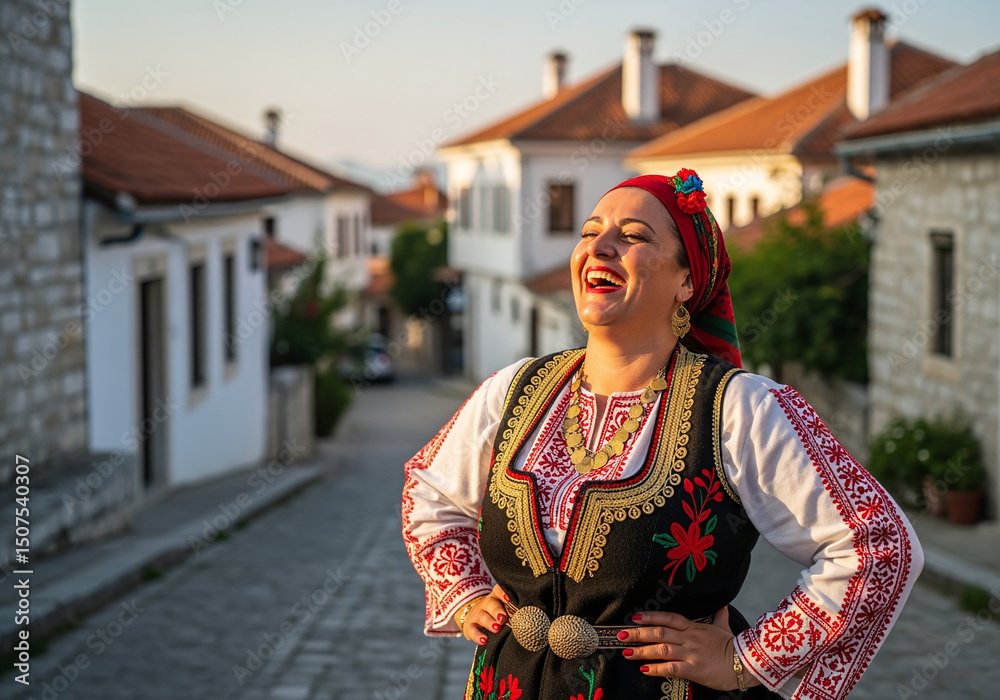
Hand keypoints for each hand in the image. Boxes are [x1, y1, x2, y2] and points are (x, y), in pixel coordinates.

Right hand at [456, 584, 508, 645]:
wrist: (476, 617)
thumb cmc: (498, 613)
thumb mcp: (504, 608)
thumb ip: (514, 611)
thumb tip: (530, 618)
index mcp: (497, 597)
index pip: (498, 590)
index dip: (503, 593)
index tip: (509, 598)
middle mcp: (486, 604)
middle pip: (491, 604)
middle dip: (497, 611)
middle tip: (503, 618)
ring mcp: (477, 614)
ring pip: (482, 616)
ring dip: (489, 622)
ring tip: (497, 629)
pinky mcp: (470, 626)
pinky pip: (472, 630)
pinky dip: (478, 636)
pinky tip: (484, 641)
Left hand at [616, 606, 760, 690]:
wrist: (747, 663)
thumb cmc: (734, 646)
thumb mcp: (724, 628)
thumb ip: (718, 616)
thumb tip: (721, 605)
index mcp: (694, 627)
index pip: (668, 618)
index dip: (651, 616)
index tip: (635, 616)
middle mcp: (690, 638)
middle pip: (659, 632)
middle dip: (638, 633)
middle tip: (620, 635)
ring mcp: (691, 653)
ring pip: (662, 649)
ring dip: (642, 650)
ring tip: (626, 652)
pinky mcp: (694, 669)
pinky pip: (671, 668)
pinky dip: (656, 668)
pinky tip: (644, 669)